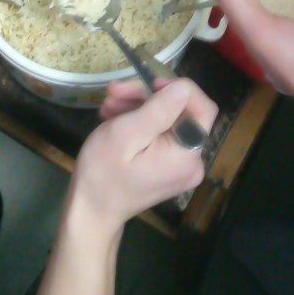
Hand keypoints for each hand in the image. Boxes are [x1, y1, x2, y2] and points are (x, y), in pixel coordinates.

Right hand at [72, 79, 216, 233]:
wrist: (89, 212)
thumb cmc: (103, 173)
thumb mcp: (125, 134)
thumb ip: (158, 110)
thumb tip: (184, 87)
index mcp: (187, 155)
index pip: (204, 109)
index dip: (179, 88)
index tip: (149, 82)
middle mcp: (192, 162)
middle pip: (181, 112)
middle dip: (148, 96)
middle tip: (114, 91)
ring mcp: (181, 167)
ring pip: (168, 121)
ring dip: (138, 106)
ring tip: (108, 105)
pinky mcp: (168, 168)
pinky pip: (161, 135)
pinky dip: (139, 122)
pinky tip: (114, 117)